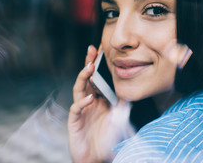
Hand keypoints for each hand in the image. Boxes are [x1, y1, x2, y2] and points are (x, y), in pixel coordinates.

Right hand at [67, 45, 133, 162]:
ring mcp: (81, 110)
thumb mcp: (119, 120)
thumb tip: (127, 94)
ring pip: (79, 88)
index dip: (98, 64)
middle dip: (88, 63)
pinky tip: (90, 98)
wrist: (97, 158)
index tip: (102, 50)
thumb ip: (121, 107)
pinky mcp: (74, 121)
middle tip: (91, 50)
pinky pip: (76, 108)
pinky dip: (83, 102)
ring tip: (89, 67)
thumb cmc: (107, 140)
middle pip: (87, 78)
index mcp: (98, 99)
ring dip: (84, 77)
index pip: (97, 78)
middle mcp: (88, 101)